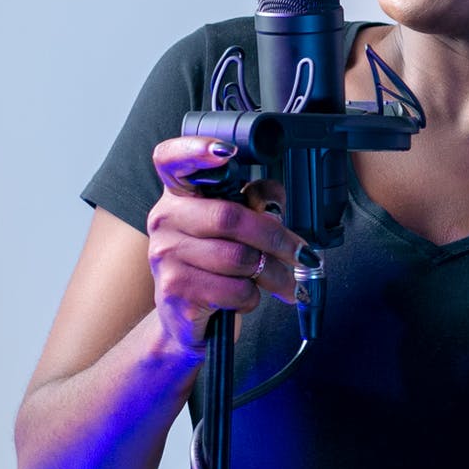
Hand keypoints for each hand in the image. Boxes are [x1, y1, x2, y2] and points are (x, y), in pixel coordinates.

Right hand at [146, 136, 301, 358]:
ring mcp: (165, 254)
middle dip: (277, 238)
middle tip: (303, 255)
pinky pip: (234, 289)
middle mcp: (164, 218)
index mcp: (179, 195)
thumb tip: (273, 201)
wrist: (184, 319)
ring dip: (272, 274)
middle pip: (230, 217)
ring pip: (239, 257)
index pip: (172, 159)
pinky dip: (252, 297)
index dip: (196, 149)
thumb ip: (257, 204)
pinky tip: (244, 297)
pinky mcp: (174, 289)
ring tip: (280, 282)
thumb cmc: (214, 268)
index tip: (226, 151)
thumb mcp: (237, 230)